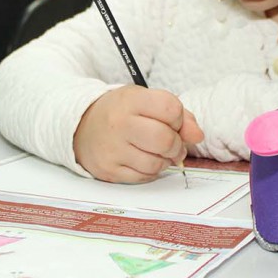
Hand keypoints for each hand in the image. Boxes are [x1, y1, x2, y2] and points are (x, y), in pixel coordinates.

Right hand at [73, 86, 203, 182]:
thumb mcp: (145, 101)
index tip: (171, 120)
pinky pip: (144, 177)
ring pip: (157, 163)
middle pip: (165, 140)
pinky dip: (151, 171)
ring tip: (156, 151)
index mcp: (130, 100)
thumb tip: (197, 135)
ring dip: (165, 160)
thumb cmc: (120, 112)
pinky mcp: (109, 170)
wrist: (80, 127)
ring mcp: (112, 149)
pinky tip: (143, 160)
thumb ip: (178, 114)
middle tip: (172, 143)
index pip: (171, 109)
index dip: (178, 118)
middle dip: (176, 145)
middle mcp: (119, 124)